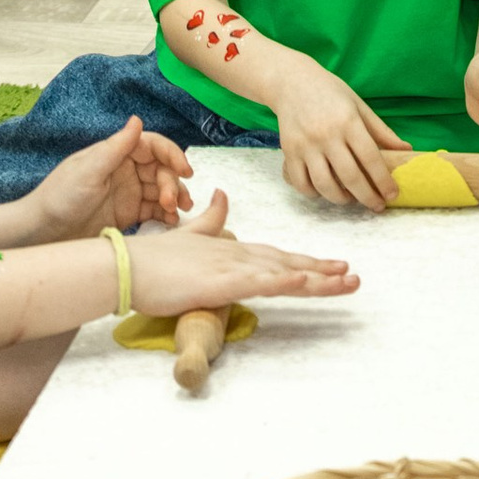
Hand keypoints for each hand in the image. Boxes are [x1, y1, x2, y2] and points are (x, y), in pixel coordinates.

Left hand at [30, 116, 193, 239]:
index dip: (172, 154)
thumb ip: (116, 147)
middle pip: (161, 170)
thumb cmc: (60, 197)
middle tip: (172, 202)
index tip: (185, 170)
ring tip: (176, 213)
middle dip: (172, 183)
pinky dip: (167, 216)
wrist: (44, 232)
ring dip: (174, 199)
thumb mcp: (89, 170)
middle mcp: (125, 170)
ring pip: (162, 190)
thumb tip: (137, 120)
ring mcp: (128, 192)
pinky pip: (155, 211)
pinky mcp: (128, 214)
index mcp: (115, 153)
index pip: (153, 146)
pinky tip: (171, 223)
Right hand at [127, 196, 361, 305]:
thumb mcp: (188, 236)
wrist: (124, 265)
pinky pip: (256, 282)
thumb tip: (223, 195)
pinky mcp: (218, 283)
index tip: (334, 267)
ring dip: (315, 278)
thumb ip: (209, 219)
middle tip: (354, 276)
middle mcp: (237, 256)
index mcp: (231, 250)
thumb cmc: (152, 259)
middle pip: (288, 263)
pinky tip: (301, 279)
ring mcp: (229, 268)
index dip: (307, 262)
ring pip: (281, 273)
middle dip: (322, 271)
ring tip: (347, 281)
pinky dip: (280, 279)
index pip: (277, 256)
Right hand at [269, 61, 410, 211]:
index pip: (370, 158)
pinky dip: (314, 193)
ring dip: (341, 199)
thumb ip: (380, 130)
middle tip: (377, 206)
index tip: (392, 194)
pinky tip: (324, 191)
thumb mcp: (359, 105)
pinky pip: (301, 183)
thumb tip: (406, 150)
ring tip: (351, 199)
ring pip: (325, 185)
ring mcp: (306, 145)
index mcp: (348, 121)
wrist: (291, 81)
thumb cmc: (330, 92)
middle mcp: (327, 134)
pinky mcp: (289, 152)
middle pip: (350, 177)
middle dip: (367, 197)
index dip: (383, 181)